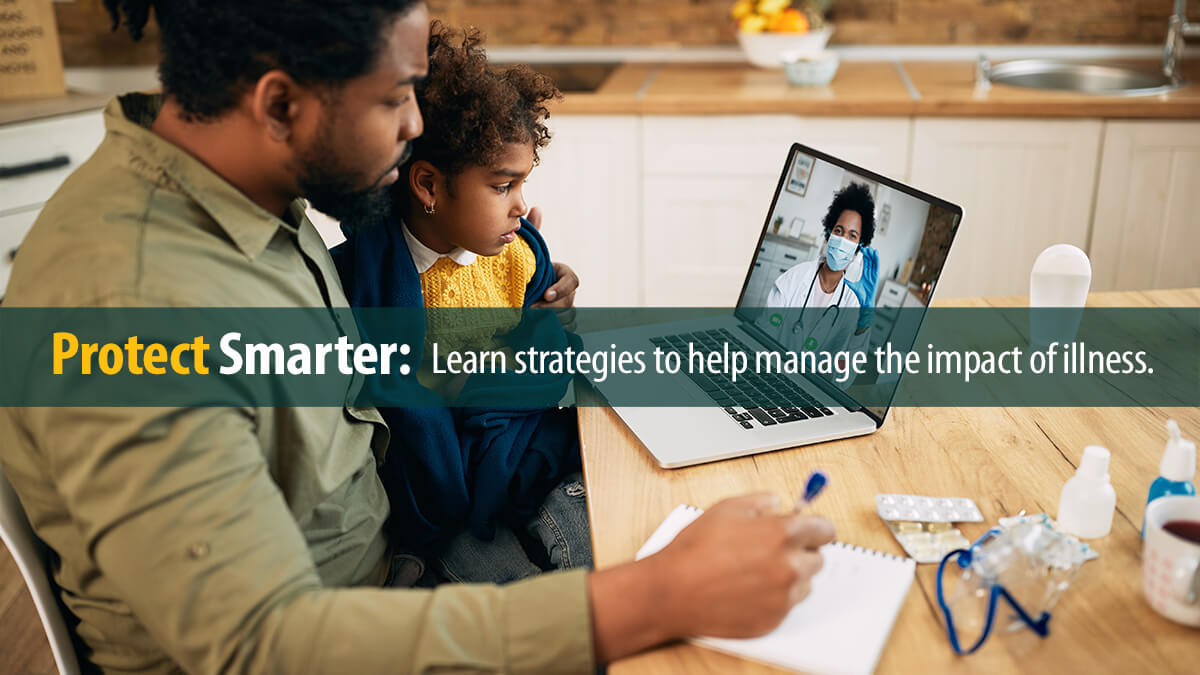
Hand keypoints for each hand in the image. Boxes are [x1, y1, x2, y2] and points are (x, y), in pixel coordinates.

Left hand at [525, 207, 578, 330]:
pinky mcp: (559, 323)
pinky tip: (536, 332)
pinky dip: (552, 331)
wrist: (523, 293)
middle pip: (569, 302)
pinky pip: (563, 330)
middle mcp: (568, 293)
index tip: (545, 293)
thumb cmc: (530, 271)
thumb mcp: (532, 252)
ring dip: (550, 320)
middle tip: (532, 311)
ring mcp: (565, 309)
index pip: (572, 281)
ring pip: (567, 318)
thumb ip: (536, 232)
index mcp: (564, 275)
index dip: (561, 288)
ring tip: (531, 322)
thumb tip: (536, 207)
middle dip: (552, 308)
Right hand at [648, 494, 834, 637]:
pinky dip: (774, 597)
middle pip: (818, 558)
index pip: (825, 530)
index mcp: (782, 534)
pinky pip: (786, 604)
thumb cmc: (695, 550)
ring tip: (754, 571)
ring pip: (804, 583)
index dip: (815, 527)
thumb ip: (761, 501)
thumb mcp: (726, 509)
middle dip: (800, 552)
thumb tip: (777, 503)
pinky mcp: (774, 619)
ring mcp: (783, 596)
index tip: (810, 530)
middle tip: (772, 550)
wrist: (673, 591)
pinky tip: (747, 588)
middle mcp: (789, 566)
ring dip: (789, 576)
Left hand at [844, 246, 878, 330]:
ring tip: (870, 249)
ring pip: (873, 262)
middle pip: (869, 262)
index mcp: (864, 275)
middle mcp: (869, 274)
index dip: (863, 257)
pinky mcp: (876, 276)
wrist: (865, 300)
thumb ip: (848, 280)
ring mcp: (873, 274)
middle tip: (865, 248)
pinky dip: (876, 260)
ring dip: (872, 255)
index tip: (861, 251)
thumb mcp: (852, 285)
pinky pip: (876, 266)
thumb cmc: (861, 294)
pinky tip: (875, 254)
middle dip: (868, 254)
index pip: (864, 264)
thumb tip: (842, 277)